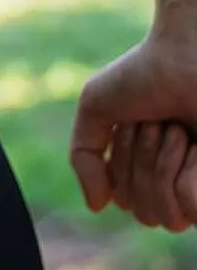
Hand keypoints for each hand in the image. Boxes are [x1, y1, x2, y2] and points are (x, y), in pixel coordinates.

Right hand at [70, 14, 196, 230]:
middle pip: (144, 214)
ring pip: (167, 217)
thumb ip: (84, 157)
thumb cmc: (144, 75)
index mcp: (150, 171)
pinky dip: (185, 171)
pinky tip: (196, 144)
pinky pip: (189, 207)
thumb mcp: (96, 108)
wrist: (185, 52)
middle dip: (140, 162)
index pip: (124, 202)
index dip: (120, 163)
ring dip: (161, 164)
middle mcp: (179, 183)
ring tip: (177, 129)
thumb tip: (97, 206)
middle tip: (155, 123)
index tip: (131, 121)